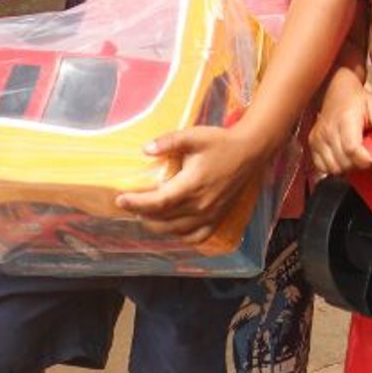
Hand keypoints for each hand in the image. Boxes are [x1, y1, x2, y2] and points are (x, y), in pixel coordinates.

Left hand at [116, 124, 269, 244]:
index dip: (136, 203)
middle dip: (142, 213)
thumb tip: (145, 149)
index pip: (158, 202)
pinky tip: (172, 227)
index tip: (120, 199)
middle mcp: (200, 205)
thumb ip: (169, 141)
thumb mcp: (194, 135)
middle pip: (162, 220)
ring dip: (156, 225)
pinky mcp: (217, 218)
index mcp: (192, 185)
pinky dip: (179, 236)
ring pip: (175, 231)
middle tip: (130, 204)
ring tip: (146, 214)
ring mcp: (210, 215)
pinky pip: (195, 237)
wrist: (251, 151)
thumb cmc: (221, 142)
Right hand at [307, 70, 371, 175]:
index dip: (365, 159)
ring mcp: (317, 138)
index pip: (352, 149)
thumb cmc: (359, 101)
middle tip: (366, 153)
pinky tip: (343, 155)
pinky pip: (322, 167)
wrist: (338, 92)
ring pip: (334, 168)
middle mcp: (328, 131)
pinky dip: (334, 166)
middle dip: (358, 163)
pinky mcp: (312, 144)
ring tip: (355, 153)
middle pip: (344, 162)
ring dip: (347, 166)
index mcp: (345, 120)